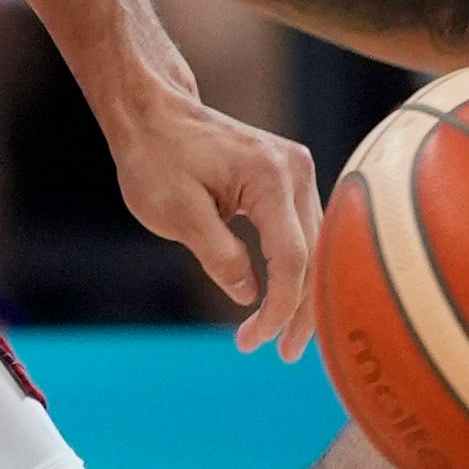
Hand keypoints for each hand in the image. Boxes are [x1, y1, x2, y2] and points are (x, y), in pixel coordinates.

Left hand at [109, 90, 320, 358]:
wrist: (152, 113)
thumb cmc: (156, 158)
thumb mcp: (177, 213)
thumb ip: (218, 255)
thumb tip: (251, 295)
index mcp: (270, 177)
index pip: (291, 258)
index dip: (280, 308)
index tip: (256, 341)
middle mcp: (296, 170)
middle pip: (315, 255)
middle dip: (301, 310)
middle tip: (284, 356)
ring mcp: (297, 170)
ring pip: (316, 246)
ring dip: (302, 294)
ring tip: (283, 338)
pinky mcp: (289, 177)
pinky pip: (303, 232)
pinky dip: (296, 269)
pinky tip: (285, 302)